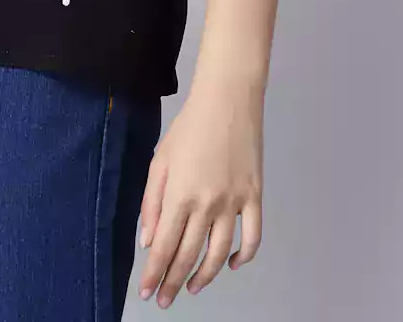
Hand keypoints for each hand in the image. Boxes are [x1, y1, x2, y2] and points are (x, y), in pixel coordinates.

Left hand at [136, 75, 263, 306]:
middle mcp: (207, 204)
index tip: (147, 293)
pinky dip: (243, 257)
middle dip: (174, 282)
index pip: (165, 246)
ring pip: (219, 253)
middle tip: (165, 299)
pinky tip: (229, 265)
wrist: (227, 101)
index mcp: (180, 194)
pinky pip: (252, 238)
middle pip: (189, 255)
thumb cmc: (188, 127)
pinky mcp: (255, 197)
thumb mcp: (160, 160)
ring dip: (205, 276)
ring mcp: (234, 203)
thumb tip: (149, 240)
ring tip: (192, 288)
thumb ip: (152, 202)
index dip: (155, 273)